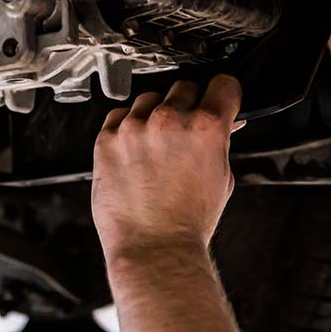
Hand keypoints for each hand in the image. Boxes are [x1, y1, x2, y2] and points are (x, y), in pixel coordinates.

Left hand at [91, 75, 242, 261]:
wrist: (154, 247)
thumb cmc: (187, 223)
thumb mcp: (220, 178)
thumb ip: (219, 143)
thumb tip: (223, 125)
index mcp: (206, 128)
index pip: (222, 84)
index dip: (223, 93)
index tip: (218, 97)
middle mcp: (169, 121)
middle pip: (183, 87)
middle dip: (188, 105)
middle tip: (183, 131)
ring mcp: (135, 128)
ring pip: (149, 98)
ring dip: (154, 114)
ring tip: (155, 147)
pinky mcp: (107, 139)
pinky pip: (118, 115)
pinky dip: (126, 126)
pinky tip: (134, 150)